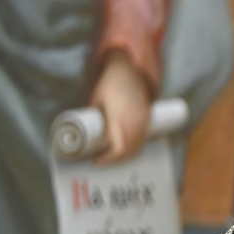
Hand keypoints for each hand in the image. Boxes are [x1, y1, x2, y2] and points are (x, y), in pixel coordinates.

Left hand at [87, 50, 152, 164]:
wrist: (131, 72)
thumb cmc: (110, 84)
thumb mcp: (96, 100)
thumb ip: (94, 116)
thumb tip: (85, 130)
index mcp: (119, 120)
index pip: (117, 149)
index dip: (108, 159)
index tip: (97, 161)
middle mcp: (133, 125)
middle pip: (127, 153)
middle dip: (115, 160)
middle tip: (102, 160)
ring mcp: (143, 124)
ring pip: (137, 149)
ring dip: (126, 157)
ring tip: (113, 157)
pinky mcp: (148, 122)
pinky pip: (143, 141)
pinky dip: (135, 149)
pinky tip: (128, 151)